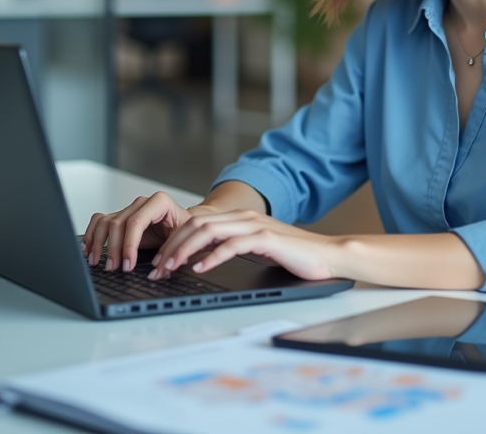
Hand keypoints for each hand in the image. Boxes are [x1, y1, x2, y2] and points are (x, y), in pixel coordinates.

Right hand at [82, 192, 196, 271]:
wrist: (184, 224)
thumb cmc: (185, 230)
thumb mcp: (183, 240)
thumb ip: (171, 255)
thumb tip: (158, 272)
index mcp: (159, 202)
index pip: (136, 222)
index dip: (128, 245)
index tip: (127, 264)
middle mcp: (141, 203)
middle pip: (118, 223)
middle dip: (113, 248)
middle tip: (113, 268)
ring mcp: (129, 208)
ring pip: (105, 221)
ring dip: (98, 243)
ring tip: (96, 261)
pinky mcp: (121, 216)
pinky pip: (100, 220)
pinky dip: (92, 234)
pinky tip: (88, 249)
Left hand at [148, 209, 340, 281]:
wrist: (328, 255)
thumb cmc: (294, 256)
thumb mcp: (256, 248)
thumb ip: (231, 246)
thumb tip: (201, 258)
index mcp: (240, 218)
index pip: (197, 223)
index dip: (174, 241)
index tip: (160, 262)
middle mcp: (244, 217)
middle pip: (196, 224)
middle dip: (172, 246)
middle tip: (157, 268)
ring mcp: (255, 226)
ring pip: (209, 231)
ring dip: (185, 250)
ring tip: (171, 268)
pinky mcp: (267, 239)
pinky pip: (232, 244)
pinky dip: (212, 256)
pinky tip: (200, 268)